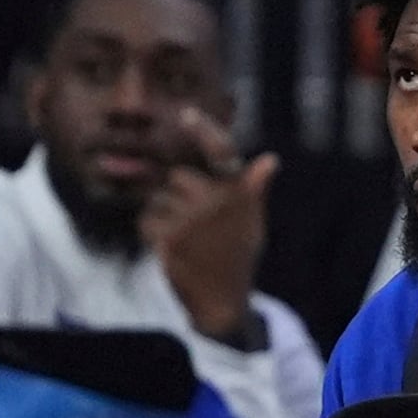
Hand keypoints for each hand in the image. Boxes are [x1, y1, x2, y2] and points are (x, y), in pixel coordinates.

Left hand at [140, 109, 277, 340]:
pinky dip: (152, 235)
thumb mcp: (252, 225)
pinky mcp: (169, 237)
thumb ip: (253, 190)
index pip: (222, 152)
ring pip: (159, 199)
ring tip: (184, 242)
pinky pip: (147, 220)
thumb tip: (270, 159)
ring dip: (163, 218)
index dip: (205, 130)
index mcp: (238, 194)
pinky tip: (170, 251)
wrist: (222, 303)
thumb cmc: (236, 261)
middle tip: (193, 228)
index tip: (187, 113)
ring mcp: (191, 219)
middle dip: (178, 197)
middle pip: (178, 177)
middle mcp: (216, 201)